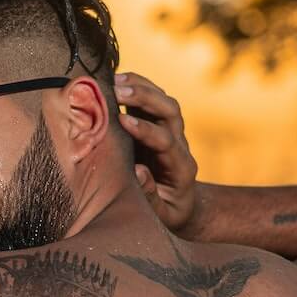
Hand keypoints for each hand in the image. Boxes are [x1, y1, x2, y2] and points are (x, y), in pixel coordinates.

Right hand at [113, 72, 201, 234]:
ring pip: (163, 100)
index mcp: (181, 167)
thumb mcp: (163, 216)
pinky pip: (152, 101)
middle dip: (146, 97)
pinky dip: (136, 87)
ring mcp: (170, 132)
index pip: (166, 140)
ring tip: (114, 80)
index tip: (122, 121)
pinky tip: (115, 82)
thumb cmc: (169, 214)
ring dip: (141, 86)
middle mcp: (179, 144)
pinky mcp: (157, 126)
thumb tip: (139, 172)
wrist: (181, 207)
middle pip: (170, 110)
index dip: (145, 129)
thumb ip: (152, 197)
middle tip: (118, 90)